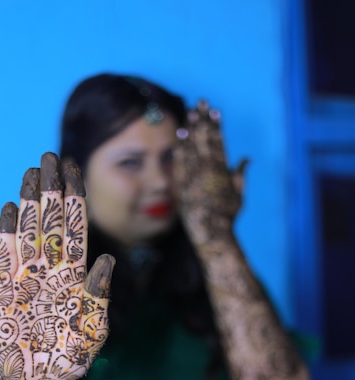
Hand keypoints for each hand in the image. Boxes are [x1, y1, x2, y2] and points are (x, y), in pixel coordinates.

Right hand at [0, 153, 114, 379]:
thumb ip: (98, 298)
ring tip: (31, 172)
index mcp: (75, 278)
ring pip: (29, 232)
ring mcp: (27, 278)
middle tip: (52, 156)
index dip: (75, 201)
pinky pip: (4, 257)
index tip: (75, 171)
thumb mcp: (92, 332)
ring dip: (30, 202)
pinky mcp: (4, 291)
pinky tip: (9, 209)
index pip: (76, 231)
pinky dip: (6, 234)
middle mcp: (51, 272)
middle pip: (52, 223)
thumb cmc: (67, 360)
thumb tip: (105, 260)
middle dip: (53, 190)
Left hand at [174, 100, 247, 246]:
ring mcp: (194, 176)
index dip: (217, 125)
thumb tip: (246, 159)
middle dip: (203, 119)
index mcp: (223, 171)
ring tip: (189, 111)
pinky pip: (181, 162)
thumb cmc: (227, 215)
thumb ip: (241, 174)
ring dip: (191, 128)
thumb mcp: (239, 194)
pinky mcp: (183, 184)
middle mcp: (208, 170)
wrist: (211, 231)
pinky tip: (179, 135)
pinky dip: (180, 147)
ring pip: (192, 147)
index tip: (215, 110)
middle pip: (205, 139)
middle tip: (200, 101)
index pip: (220, 142)